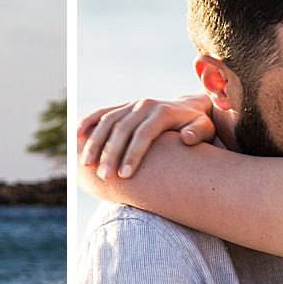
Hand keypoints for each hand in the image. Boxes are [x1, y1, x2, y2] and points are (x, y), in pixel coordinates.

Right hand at [75, 95, 216, 179]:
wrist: (189, 108)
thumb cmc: (198, 125)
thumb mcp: (205, 128)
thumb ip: (199, 133)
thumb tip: (186, 138)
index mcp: (163, 111)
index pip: (143, 134)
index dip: (133, 155)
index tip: (125, 176)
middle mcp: (144, 105)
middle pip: (122, 130)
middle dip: (111, 154)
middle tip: (104, 178)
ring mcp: (132, 105)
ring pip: (107, 121)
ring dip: (95, 143)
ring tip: (85, 164)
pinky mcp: (123, 107)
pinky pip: (101, 113)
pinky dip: (88, 123)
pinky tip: (76, 138)